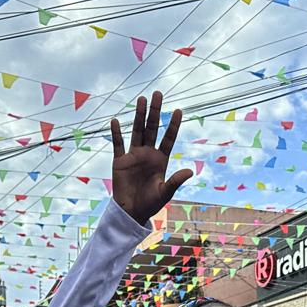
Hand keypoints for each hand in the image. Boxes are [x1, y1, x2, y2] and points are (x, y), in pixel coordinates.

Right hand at [111, 92, 192, 224]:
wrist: (131, 212)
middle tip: (158, 93)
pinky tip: (116, 120)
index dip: (173, 125)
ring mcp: (133, 156)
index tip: (179, 110)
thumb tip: (190, 171)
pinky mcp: (120, 161)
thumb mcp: (165, 192)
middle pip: (152, 128)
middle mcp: (148, 154)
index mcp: (161, 159)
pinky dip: (116, 133)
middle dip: (155, 111)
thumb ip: (176, 181)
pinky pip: (118, 144)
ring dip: (139, 115)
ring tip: (141, 99)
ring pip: (137, 131)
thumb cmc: (150, 204)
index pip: (168, 138)